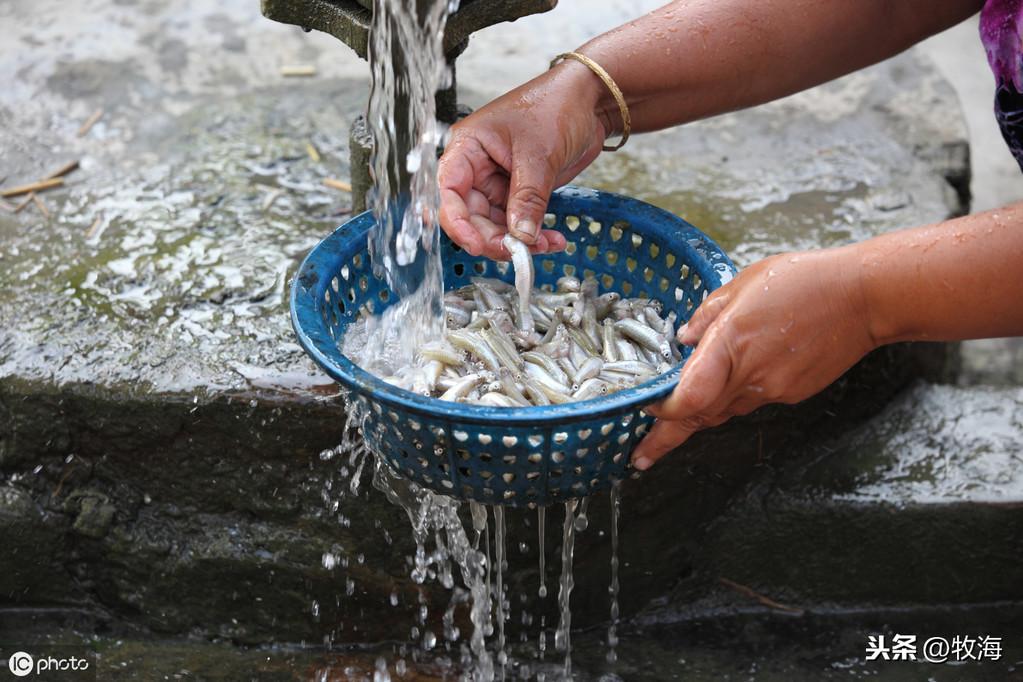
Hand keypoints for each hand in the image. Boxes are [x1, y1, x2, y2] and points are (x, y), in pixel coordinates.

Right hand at [438, 62, 610, 259]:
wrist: (588, 101)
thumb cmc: (556, 106)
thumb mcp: (539, 154)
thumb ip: (527, 198)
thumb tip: (520, 236)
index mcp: (468, 147)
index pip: (449, 192)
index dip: (458, 223)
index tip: (478, 245)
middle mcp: (476, 167)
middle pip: (471, 216)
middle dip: (494, 237)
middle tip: (520, 251)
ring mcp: (497, 182)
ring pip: (495, 225)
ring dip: (518, 241)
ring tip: (547, 245)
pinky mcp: (518, 192)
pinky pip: (518, 222)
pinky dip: (534, 235)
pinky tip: (553, 240)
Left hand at [631, 246, 875, 469]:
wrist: (864, 297)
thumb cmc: (805, 281)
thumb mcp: (744, 283)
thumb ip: (708, 314)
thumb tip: (683, 339)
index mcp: (731, 343)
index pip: (689, 397)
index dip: (664, 412)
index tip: (645, 415)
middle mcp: (751, 375)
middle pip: (700, 416)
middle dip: (666, 438)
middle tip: (640, 456)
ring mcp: (774, 390)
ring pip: (724, 410)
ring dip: (699, 414)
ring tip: (672, 420)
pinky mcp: (791, 394)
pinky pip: (751, 401)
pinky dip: (735, 395)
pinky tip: (737, 377)